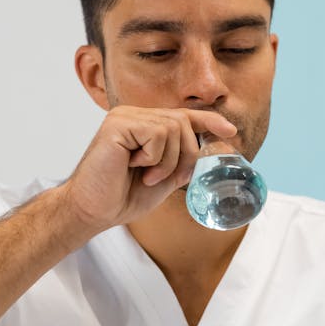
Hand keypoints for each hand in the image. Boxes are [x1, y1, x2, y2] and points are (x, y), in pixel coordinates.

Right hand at [63, 106, 236, 233]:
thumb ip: (184, 160)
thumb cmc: (122, 196)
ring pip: (174, 129)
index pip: (183, 116)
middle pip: (184, 123)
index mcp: (143, 124)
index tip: (230, 131)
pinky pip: (158, 135)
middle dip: (184, 156)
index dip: (208, 122)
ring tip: (144, 174)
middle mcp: (134, 115)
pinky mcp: (118, 124)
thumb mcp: (164, 177)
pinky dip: (153, 158)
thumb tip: (213, 149)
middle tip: (159, 178)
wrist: (93, 210)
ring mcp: (125, 117)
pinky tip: (133, 166)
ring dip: (167, 161)